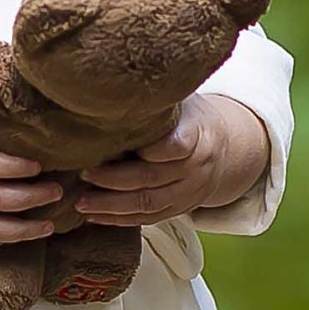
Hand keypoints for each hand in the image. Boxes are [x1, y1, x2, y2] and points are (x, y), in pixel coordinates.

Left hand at [72, 95, 268, 225]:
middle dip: (114, 180)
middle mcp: (196, 167)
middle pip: (152, 178)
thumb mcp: (183, 101)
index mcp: (198, 135)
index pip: (177, 144)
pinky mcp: (180, 209)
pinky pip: (148, 219)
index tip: (117, 146)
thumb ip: (156, 103)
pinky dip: (120, 220)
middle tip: (84, 174)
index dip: (151, 150)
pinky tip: (95, 216)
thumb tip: (110, 89)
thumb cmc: (191, 118)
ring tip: (81, 202)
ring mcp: (189, 192)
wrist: (226, 147)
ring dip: (111, 206)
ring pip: (147, 203)